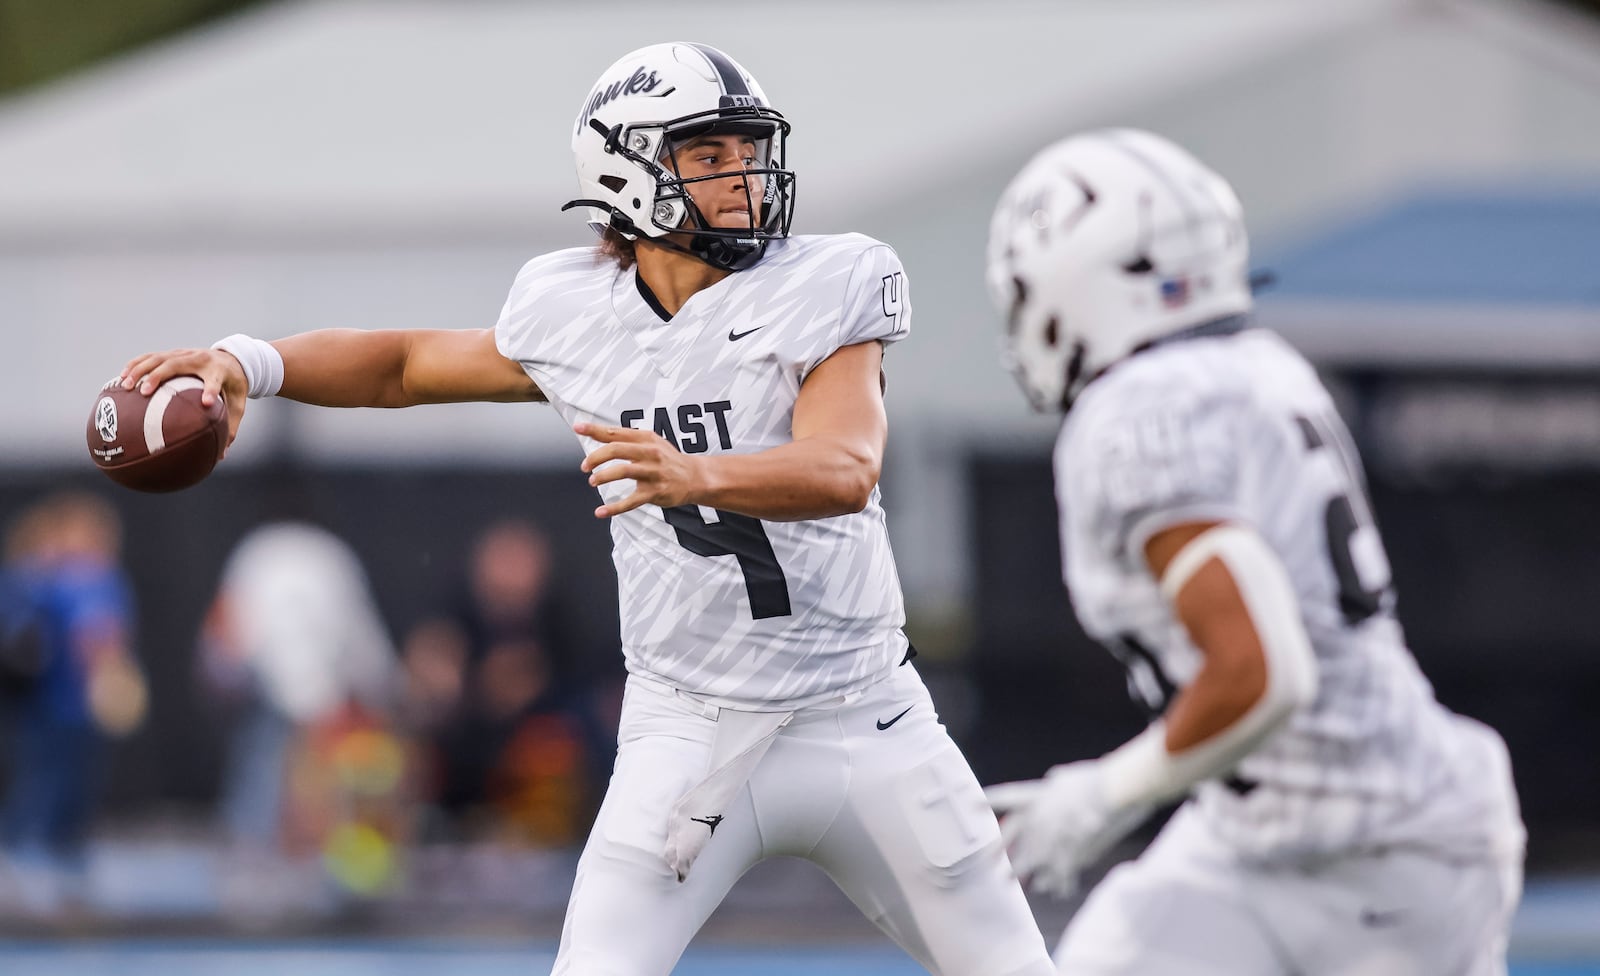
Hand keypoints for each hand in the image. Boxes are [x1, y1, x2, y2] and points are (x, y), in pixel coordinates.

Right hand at [119, 347, 248, 452]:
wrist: (233, 359)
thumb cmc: (233, 386)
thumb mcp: (237, 405)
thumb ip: (230, 427)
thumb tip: (221, 457)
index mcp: (219, 371)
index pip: (215, 381)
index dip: (211, 390)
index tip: (205, 403)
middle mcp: (200, 359)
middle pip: (176, 364)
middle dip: (158, 376)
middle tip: (143, 392)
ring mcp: (184, 353)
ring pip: (158, 358)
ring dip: (139, 370)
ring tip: (125, 385)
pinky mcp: (173, 353)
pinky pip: (150, 357)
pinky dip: (135, 365)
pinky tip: (121, 378)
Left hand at [576, 422, 704, 517]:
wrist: (695, 477)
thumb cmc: (667, 459)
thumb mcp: (651, 442)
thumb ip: (627, 438)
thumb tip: (599, 432)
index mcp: (646, 438)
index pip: (615, 432)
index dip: (594, 430)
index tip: (578, 428)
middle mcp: (649, 453)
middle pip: (616, 449)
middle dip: (596, 457)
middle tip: (585, 466)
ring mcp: (653, 473)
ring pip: (622, 471)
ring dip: (603, 476)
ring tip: (593, 481)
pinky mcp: (655, 492)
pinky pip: (631, 501)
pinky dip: (614, 508)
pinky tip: (600, 511)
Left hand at [985, 759, 1149, 896]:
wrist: (1116, 789)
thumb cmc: (1096, 780)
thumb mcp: (1069, 777)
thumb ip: (1056, 781)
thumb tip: (1053, 778)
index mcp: (1039, 794)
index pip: (1009, 796)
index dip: (992, 799)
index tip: (974, 802)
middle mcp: (1041, 815)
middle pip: (1018, 838)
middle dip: (1008, 854)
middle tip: (998, 870)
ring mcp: (1053, 834)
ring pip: (1037, 860)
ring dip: (1033, 875)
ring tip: (1031, 886)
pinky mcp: (1071, 848)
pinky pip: (1061, 870)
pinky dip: (1062, 882)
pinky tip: (1060, 891)